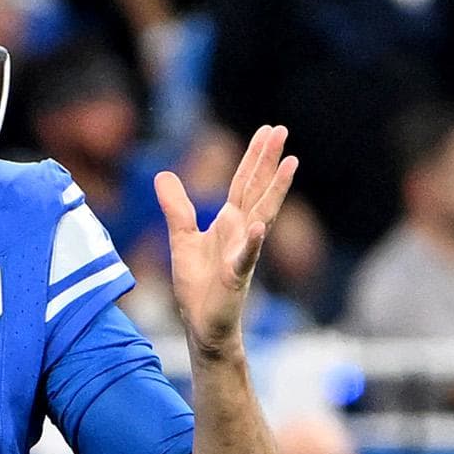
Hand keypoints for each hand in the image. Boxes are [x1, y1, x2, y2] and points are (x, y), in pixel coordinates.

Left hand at [155, 122, 298, 355]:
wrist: (201, 323)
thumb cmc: (197, 284)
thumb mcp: (180, 238)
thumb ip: (176, 207)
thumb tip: (163, 175)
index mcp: (230, 222)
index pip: (244, 182)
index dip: (254, 156)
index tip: (268, 130)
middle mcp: (242, 232)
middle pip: (257, 189)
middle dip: (268, 160)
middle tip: (282, 130)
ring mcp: (243, 252)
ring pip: (262, 215)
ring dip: (275, 190)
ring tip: (290, 163)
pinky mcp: (235, 276)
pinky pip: (245, 256)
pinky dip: (252, 241)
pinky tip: (258, 226)